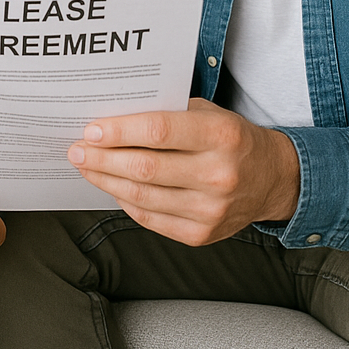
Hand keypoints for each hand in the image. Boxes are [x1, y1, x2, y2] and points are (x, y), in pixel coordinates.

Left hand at [67, 97, 299, 245]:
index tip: (92, 129)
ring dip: (106, 180)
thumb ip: (168, 113)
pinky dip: (125, 201)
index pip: (159, 131)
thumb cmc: (231, 138)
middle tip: (76, 149)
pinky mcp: (202, 235)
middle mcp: (218, 174)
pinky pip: (151, 219)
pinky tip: (111, 186)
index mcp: (221, 136)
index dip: (120, 131)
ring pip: (143, 196)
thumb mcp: (209, 113)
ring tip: (86, 166)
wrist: (272, 179)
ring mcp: (211, 210)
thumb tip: (114, 116)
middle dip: (102, 158)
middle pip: (145, 168)